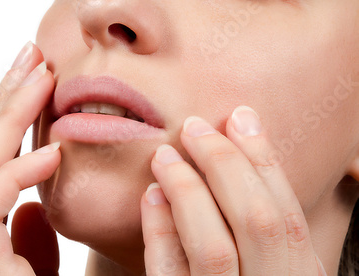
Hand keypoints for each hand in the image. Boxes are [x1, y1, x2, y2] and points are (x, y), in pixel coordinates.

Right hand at [0, 42, 60, 275]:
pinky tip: (52, 151)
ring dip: (9, 120)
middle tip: (32, 57)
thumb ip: (29, 238)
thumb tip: (30, 206)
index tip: (32, 80)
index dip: (4, 120)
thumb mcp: (36, 270)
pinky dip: (16, 174)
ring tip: (43, 79)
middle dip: (3, 102)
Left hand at [141, 106, 326, 274]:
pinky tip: (151, 196)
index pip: (287, 214)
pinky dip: (159, 230)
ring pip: (213, 248)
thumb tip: (235, 150)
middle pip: (257, 221)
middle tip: (193, 127)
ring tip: (163, 155)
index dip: (263, 160)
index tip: (239, 116)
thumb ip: (264, 230)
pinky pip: (169, 274)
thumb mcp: (272, 267)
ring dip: (187, 189)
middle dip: (224, 163)